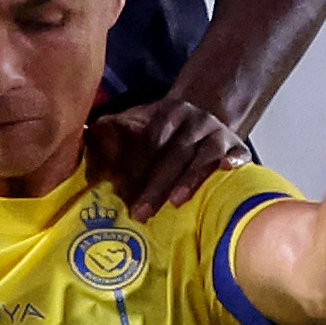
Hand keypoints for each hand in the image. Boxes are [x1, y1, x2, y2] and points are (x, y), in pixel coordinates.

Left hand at [84, 99, 249, 220]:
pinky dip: (234, 161)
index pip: (152, 140)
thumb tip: (87, 136)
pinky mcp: (238, 146)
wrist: (208, 112)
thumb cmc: (169, 130)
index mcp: (169, 113)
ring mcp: (219, 133)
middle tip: (141, 212)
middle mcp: (196, 121)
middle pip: (176, 152)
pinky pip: (238, 154)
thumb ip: (116, 129)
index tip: (123, 192)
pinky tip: (227, 170)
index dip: (138, 165)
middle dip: (157, 183)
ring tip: (176, 202)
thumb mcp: (142, 120)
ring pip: (205, 154)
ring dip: (191, 178)